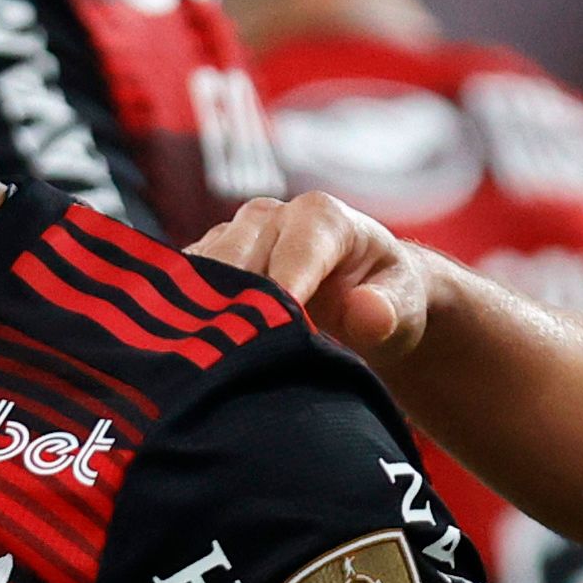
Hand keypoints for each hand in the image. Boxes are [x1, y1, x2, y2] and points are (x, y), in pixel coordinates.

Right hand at [193, 194, 435, 361]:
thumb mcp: (404, 306)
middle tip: (224, 366)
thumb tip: (366, 314)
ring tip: (197, 364)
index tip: (265, 342)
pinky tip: (182, 353)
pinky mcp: (205, 261)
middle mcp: (268, 216)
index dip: (275, 301)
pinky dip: (179, 320)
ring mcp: (231, 235)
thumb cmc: (387, 298)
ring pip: (198, 277)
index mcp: (320, 217)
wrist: (365, 291)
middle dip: (230, 314)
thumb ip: (390, 309)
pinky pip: (179, 289)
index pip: (288, 259)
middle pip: (234, 266)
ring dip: (197, 320)